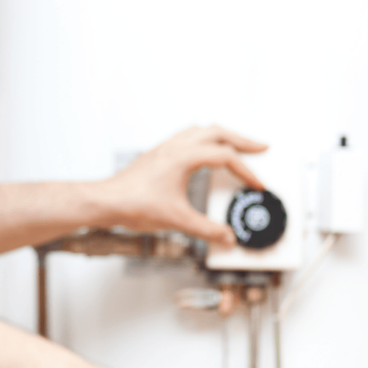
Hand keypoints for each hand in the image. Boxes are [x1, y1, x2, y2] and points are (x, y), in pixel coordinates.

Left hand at [101, 125, 267, 245]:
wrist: (106, 201)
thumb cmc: (133, 204)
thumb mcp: (177, 220)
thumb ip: (206, 229)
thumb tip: (226, 237)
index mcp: (183, 156)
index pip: (225, 157)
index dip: (246, 172)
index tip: (257, 185)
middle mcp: (175, 146)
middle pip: (217, 132)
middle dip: (242, 140)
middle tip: (261, 148)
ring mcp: (165, 147)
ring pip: (201, 130)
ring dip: (222, 136)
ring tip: (237, 146)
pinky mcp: (158, 154)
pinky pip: (188, 137)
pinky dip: (205, 140)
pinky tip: (206, 153)